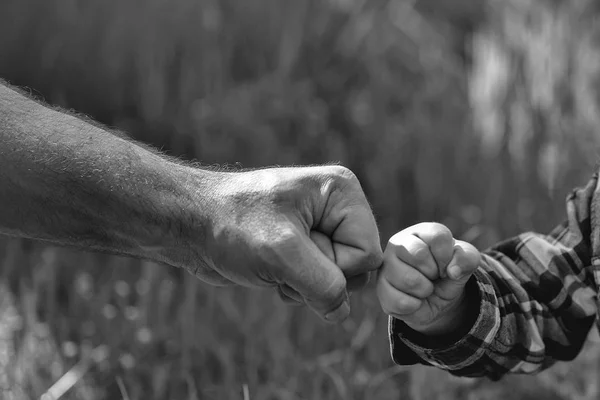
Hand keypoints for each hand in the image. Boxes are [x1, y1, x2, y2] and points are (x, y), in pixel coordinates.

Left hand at [183, 165, 382, 321]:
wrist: (190, 224)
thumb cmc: (232, 225)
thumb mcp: (282, 254)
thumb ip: (324, 286)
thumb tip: (341, 313)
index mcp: (342, 192)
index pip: (368, 253)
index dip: (336, 267)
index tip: (297, 252)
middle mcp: (336, 208)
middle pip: (358, 269)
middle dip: (319, 278)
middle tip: (282, 259)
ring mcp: (320, 229)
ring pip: (337, 281)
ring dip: (303, 286)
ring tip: (272, 263)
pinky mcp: (304, 249)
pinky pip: (318, 284)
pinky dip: (293, 287)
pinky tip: (268, 270)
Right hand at [376, 222, 479, 334]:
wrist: (437, 299)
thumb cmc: (448, 272)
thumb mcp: (466, 261)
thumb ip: (468, 258)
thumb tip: (453, 271)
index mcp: (419, 232)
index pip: (437, 236)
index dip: (448, 255)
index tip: (446, 263)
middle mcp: (397, 244)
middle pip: (418, 254)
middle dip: (434, 272)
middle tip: (433, 276)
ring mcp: (385, 267)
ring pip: (409, 280)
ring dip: (425, 290)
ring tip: (423, 287)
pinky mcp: (381, 291)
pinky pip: (401, 302)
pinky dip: (416, 306)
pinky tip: (414, 300)